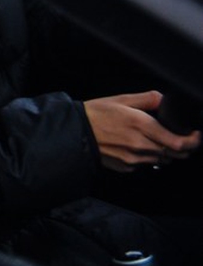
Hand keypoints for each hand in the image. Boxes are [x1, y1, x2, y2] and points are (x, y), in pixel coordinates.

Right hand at [85, 91, 200, 171]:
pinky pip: (145, 164)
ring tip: (152, 141)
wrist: (74, 132)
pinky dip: (146, 157)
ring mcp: (134, 158)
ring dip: (163, 152)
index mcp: (142, 125)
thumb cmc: (96, 114)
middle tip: (179, 139)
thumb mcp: (121, 100)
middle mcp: (140, 144)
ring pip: (161, 160)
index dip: (192, 141)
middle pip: (174, 154)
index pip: (178, 142)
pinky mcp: (126, 166)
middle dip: (181, 148)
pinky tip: (135, 147)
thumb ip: (147, 99)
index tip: (195, 136)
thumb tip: (163, 99)